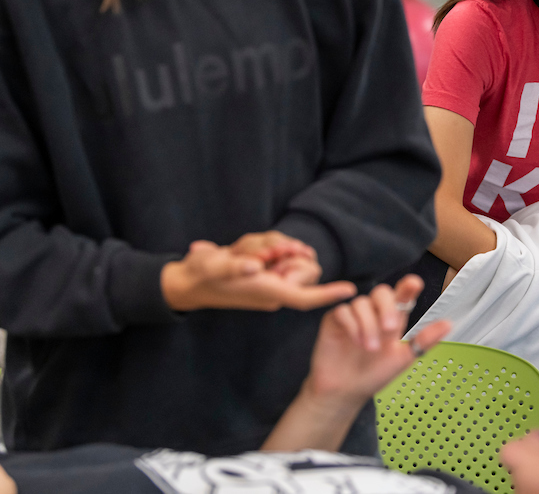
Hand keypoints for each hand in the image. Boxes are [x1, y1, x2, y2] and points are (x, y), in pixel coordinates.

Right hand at [161, 240, 356, 312]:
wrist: (187, 278)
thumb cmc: (201, 275)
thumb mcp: (213, 267)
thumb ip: (234, 267)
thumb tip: (255, 267)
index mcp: (268, 293)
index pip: (305, 296)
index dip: (328, 294)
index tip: (351, 291)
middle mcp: (273, 288)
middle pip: (299, 261)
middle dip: (284, 248)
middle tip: (262, 250)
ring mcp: (269, 278)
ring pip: (286, 249)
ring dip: (265, 242)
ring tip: (240, 251)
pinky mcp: (263, 268)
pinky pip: (273, 247)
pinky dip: (258, 244)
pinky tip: (239, 251)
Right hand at [303, 275, 450, 407]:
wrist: (347, 391)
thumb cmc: (374, 374)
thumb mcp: (403, 359)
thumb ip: (424, 341)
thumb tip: (448, 324)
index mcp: (393, 318)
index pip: (402, 297)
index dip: (408, 287)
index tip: (414, 284)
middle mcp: (374, 313)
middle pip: (382, 293)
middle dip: (387, 308)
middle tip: (389, 329)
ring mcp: (354, 315)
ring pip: (362, 303)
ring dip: (368, 324)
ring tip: (371, 348)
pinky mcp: (335, 320)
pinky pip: (343, 311)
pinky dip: (351, 325)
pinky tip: (355, 341)